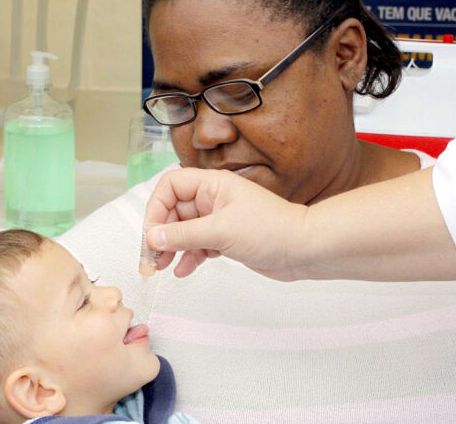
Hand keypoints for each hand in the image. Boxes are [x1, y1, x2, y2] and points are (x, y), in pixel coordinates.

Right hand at [143, 168, 310, 278]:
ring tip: (161, 267)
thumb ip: (182, 234)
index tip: (151, 233)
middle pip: (174, 210)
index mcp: (212, 185)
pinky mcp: (227, 239)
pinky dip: (189, 256)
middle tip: (151, 257)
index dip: (156, 207)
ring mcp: (220, 219)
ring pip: (184, 230)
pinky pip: (198, 245)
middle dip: (161, 233)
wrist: (304, 250)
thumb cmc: (270, 230)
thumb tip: (152, 237)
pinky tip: (184, 270)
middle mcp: (214, 199)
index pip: (171, 186)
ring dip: (171, 248)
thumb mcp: (220, 231)